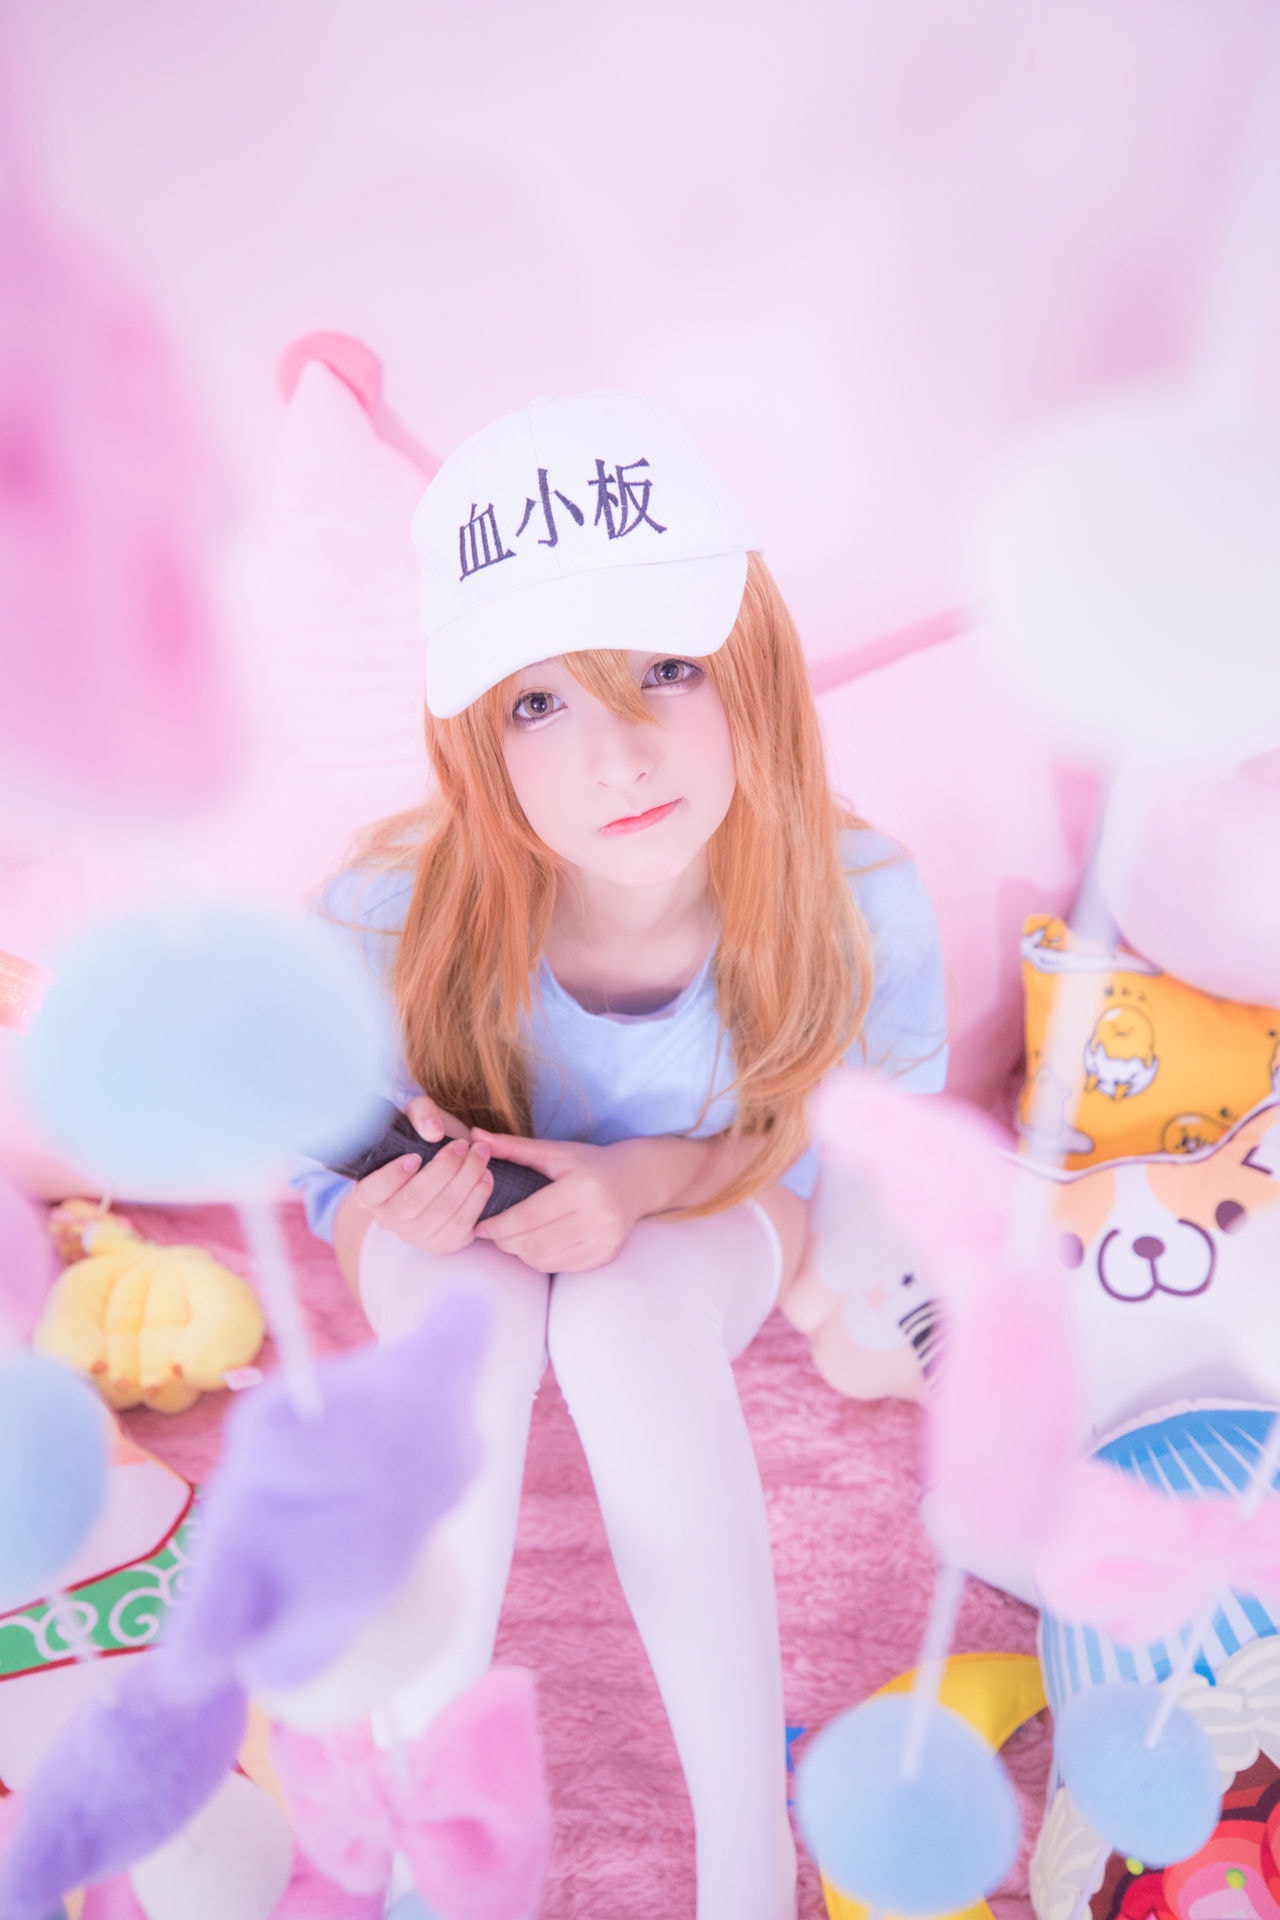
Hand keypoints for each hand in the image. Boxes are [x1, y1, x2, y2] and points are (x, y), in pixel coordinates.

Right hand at [350, 1094, 493, 1255]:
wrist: (444, 1162)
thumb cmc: (422, 1138)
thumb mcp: (416, 1116)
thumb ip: (421, 1114)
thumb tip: (433, 1132)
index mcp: (369, 1192)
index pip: (371, 1192)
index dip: (392, 1177)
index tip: (415, 1156)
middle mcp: (388, 1219)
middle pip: (413, 1201)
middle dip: (443, 1170)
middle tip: (463, 1145)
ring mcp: (415, 1235)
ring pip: (442, 1212)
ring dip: (466, 1180)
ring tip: (481, 1154)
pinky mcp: (443, 1243)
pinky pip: (462, 1225)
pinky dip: (477, 1199)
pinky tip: (486, 1177)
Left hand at [470, 1133, 646, 1272]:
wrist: (636, 1180)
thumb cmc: (589, 1163)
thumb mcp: (554, 1151)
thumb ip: (513, 1147)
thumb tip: (474, 1136)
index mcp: (583, 1187)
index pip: (529, 1217)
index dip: (499, 1225)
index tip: (480, 1225)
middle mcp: (599, 1216)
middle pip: (534, 1242)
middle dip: (505, 1241)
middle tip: (493, 1232)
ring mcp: (605, 1240)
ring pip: (544, 1259)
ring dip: (520, 1252)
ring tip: (512, 1238)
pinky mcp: (607, 1255)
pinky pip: (560, 1267)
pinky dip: (540, 1259)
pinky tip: (535, 1245)